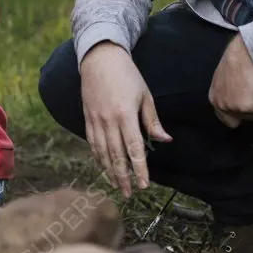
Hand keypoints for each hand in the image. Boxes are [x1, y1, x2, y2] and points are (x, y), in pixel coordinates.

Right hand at [80, 42, 171, 197]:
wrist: (99, 58)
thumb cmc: (127, 75)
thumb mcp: (145, 95)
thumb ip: (152, 120)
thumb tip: (165, 140)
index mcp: (125, 115)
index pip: (134, 149)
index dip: (140, 170)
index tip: (145, 185)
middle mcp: (108, 120)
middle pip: (116, 156)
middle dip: (123, 177)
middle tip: (130, 194)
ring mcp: (95, 120)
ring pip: (102, 152)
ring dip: (110, 171)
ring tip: (117, 186)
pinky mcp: (87, 118)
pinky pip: (92, 142)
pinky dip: (98, 157)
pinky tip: (103, 167)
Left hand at [208, 34, 252, 127]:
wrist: (248, 52)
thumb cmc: (240, 59)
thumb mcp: (226, 78)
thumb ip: (230, 92)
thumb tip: (242, 98)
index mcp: (214, 98)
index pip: (225, 119)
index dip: (240, 114)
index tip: (251, 105)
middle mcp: (222, 105)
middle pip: (242, 120)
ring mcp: (235, 108)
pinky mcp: (249, 108)